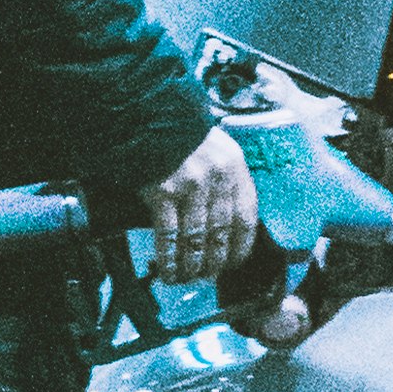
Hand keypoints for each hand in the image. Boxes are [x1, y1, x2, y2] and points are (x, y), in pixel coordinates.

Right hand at [148, 123, 258, 289]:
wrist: (145, 114)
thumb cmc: (179, 134)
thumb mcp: (216, 150)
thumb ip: (225, 181)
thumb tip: (223, 222)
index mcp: (235, 168)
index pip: (247, 218)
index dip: (241, 247)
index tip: (233, 262)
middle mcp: (218, 179)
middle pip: (221, 233)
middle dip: (214, 262)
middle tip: (206, 276)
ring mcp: (190, 186)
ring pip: (196, 239)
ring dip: (190, 265)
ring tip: (184, 278)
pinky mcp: (163, 192)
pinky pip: (169, 235)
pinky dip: (169, 257)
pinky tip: (166, 269)